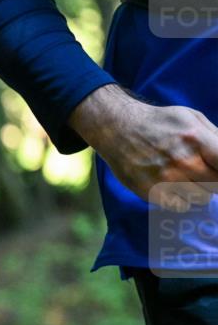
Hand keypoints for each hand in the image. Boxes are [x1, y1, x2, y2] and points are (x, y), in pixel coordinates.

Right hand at [68, 84, 217, 210]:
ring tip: (185, 177)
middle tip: (201, 171)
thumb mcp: (192, 118)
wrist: (117, 129)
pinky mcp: (151, 192)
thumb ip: (215, 136)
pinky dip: (181, 199)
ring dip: (198, 190)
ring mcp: (167, 179)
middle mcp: (184, 161)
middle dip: (213, 178)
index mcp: (196, 139)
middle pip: (217, 185)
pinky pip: (181, 206)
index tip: (216, 168)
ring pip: (202, 198)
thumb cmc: (158, 122)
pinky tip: (173, 187)